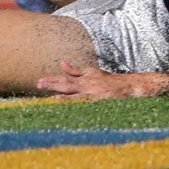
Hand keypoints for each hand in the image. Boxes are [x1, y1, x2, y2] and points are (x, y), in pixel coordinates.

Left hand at [37, 61, 157, 99]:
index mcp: (85, 77)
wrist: (130, 87)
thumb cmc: (110, 81)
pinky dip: (75, 103)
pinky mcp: (100, 101)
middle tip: (39, 84)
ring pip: (74, 93)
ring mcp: (93, 93)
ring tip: (49, 95)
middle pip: (67, 84)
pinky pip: (85, 103)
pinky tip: (68, 104)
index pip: (65, 79)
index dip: (53, 80)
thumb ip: (76, 70)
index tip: (40, 81)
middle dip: (52, 84)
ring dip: (61, 93)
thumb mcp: (92, 72)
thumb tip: (62, 63)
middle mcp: (87, 84)